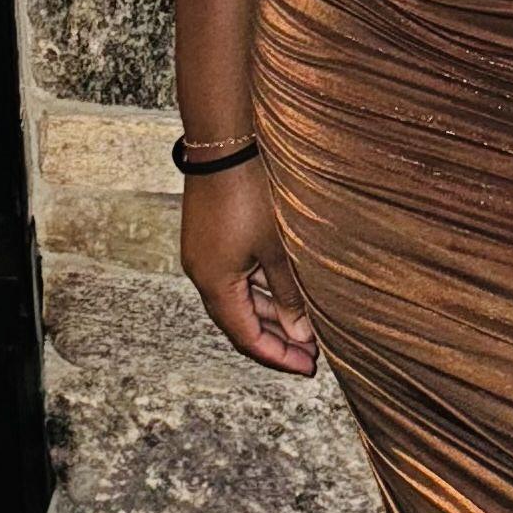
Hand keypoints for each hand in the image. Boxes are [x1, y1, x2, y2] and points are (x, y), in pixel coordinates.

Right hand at [180, 156, 318, 375]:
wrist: (224, 144)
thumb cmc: (250, 194)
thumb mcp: (278, 249)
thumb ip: (289, 295)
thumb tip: (300, 335)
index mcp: (215, 284)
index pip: (246, 338)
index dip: (277, 357)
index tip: (306, 368)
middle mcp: (202, 274)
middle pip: (239, 322)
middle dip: (275, 339)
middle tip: (310, 354)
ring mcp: (203, 254)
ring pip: (238, 298)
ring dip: (268, 314)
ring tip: (303, 326)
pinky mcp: (208, 237)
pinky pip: (234, 276)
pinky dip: (259, 289)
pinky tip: (285, 291)